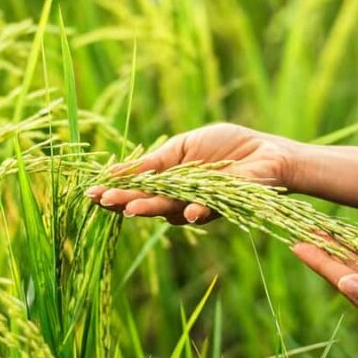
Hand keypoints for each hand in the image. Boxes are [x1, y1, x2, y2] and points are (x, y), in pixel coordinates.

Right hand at [85, 123, 298, 224]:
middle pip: (147, 202)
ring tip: (131, 208)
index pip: (136, 189)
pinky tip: (186, 211)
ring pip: (170, 209)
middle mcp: (179, 199)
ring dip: (151, 208)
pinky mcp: (224, 205)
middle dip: (124, 201)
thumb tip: (116, 170)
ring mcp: (199, 205)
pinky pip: (206, 210)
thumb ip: (155, 162)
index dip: (115, 191)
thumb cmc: (225, 146)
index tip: (91, 192)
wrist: (266, 152)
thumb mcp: (183, 147)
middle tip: (103, 201)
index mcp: (168, 183)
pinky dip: (196, 211)